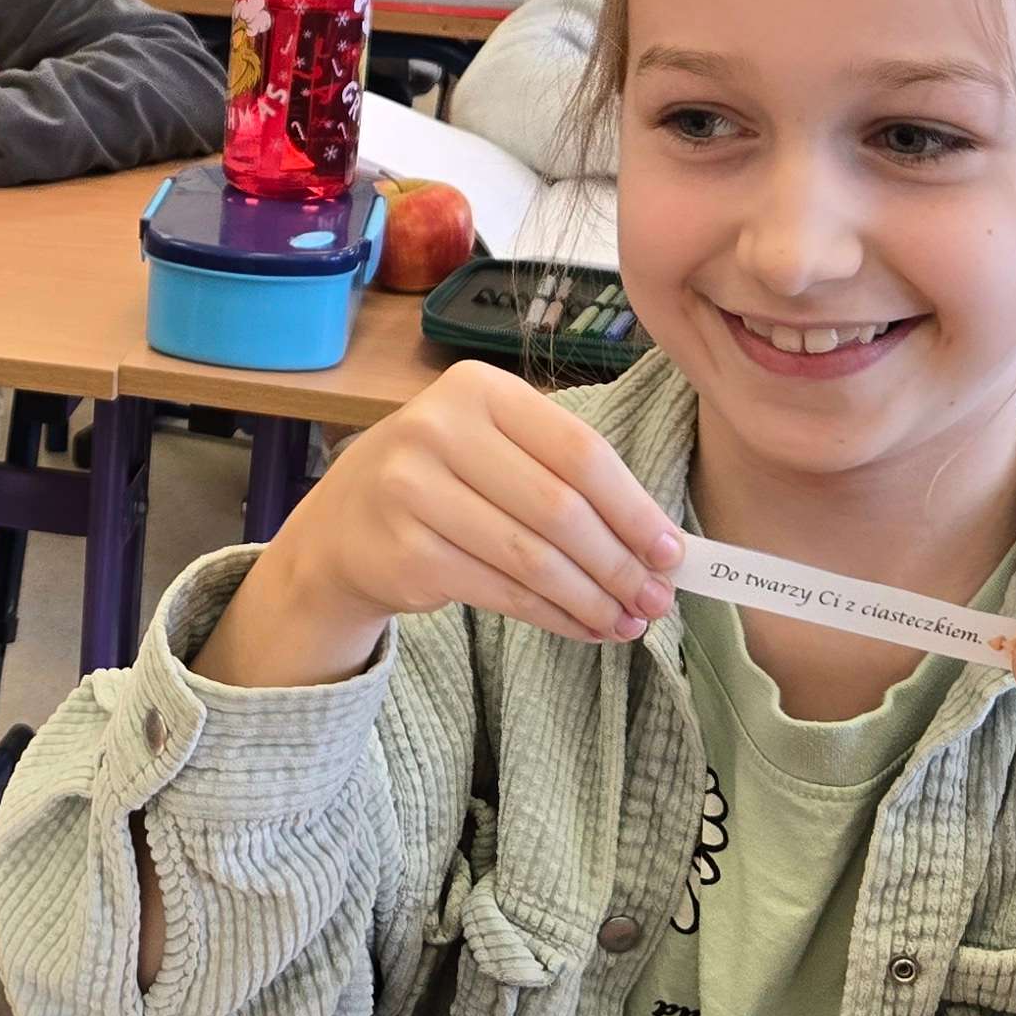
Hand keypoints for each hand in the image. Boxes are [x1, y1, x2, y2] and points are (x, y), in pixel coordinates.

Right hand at [202, 363, 680, 686]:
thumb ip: (565, 476)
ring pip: (533, 558)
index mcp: (477, 389)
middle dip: (619, 562)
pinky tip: (583, 626)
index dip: (633, 507)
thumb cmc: (442, 480)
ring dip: (592, 597)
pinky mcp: (405, 553)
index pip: (578, 452)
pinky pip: (502, 592)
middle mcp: (437, 430)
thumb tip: (659, 544)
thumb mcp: (493, 447)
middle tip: (658, 598)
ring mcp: (413, 492)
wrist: (343, 525)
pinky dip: (554, 616)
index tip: (672, 551)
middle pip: (559, 509)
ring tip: (629, 621)